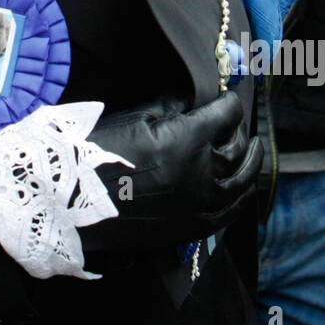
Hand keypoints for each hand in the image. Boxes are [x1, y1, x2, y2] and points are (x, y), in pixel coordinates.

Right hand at [83, 92, 261, 253]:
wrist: (71, 202)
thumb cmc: (97, 153)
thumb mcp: (135, 118)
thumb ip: (170, 106)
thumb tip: (191, 101)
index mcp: (187, 141)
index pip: (225, 116)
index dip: (229, 103)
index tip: (227, 97)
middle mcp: (201, 174)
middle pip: (236, 148)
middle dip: (238, 130)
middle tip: (233, 122)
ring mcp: (198, 204)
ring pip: (241, 182)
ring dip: (251, 163)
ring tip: (253, 151)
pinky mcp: (190, 227)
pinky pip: (229, 213)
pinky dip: (242, 198)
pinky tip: (245, 189)